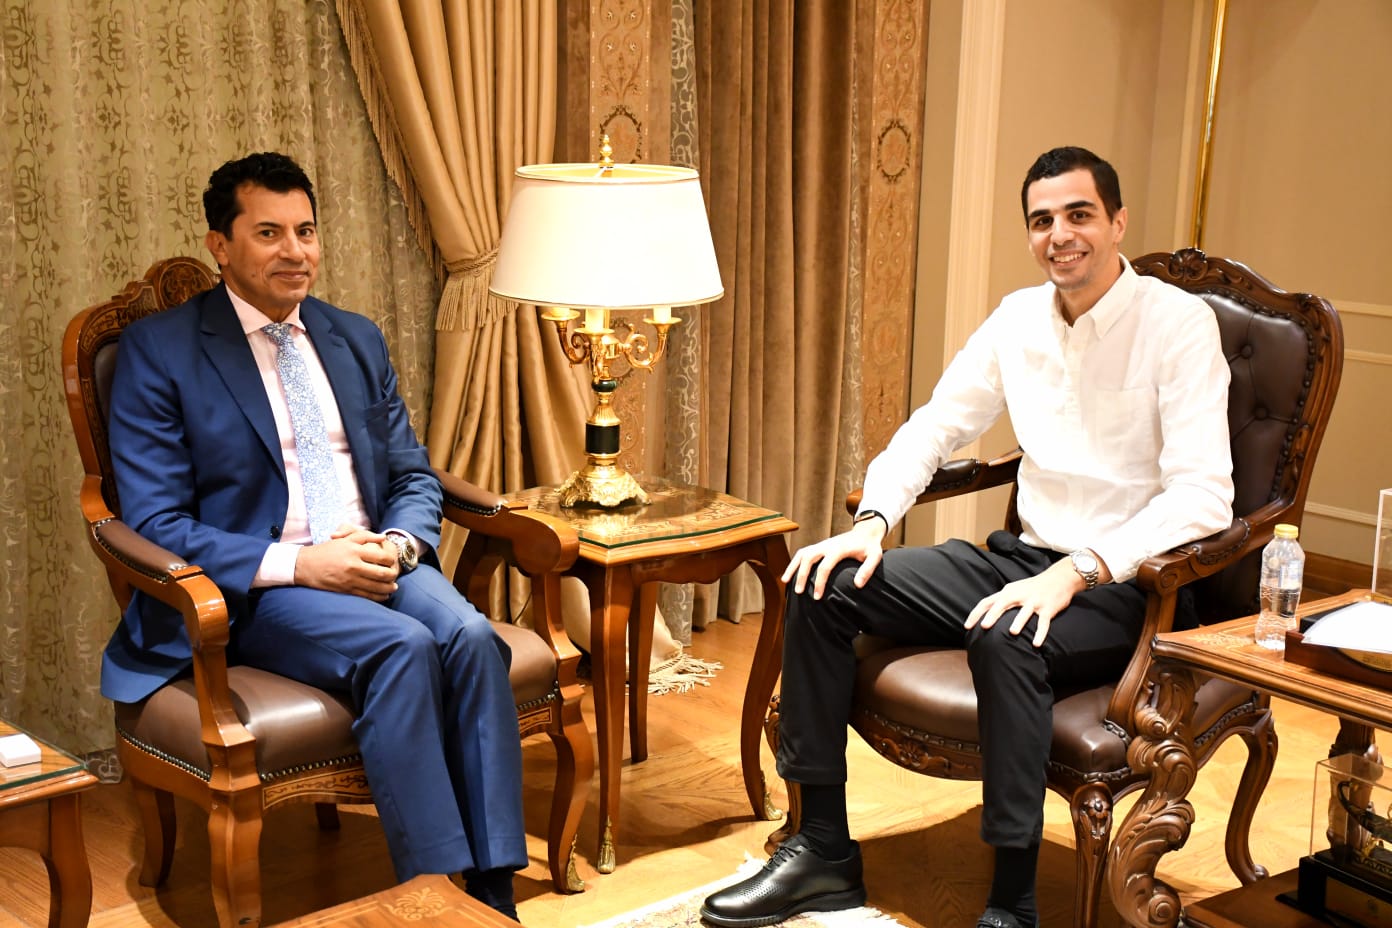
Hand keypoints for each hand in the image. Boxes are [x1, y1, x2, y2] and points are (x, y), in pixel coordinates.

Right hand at [294, 525, 399, 600]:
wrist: (305, 565)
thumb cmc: (327, 550)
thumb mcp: (345, 539)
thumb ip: (365, 536)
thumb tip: (383, 537)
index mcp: (355, 551)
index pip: (381, 556)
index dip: (391, 560)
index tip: (392, 561)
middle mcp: (354, 565)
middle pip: (382, 573)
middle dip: (393, 575)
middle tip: (396, 574)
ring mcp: (350, 579)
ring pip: (376, 586)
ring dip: (388, 587)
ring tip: (393, 587)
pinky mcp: (346, 590)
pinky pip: (367, 596)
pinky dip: (378, 597)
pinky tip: (384, 595)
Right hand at [782, 518, 886, 599]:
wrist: (865, 532)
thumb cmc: (869, 547)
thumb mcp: (875, 557)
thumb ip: (867, 570)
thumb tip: (857, 585)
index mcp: (839, 549)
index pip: (825, 566)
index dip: (819, 582)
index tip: (817, 597)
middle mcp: (827, 545)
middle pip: (808, 558)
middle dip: (801, 575)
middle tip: (798, 592)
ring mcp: (821, 544)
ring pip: (802, 553)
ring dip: (792, 567)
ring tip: (785, 581)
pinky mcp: (819, 546)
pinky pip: (803, 553)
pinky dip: (795, 562)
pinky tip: (790, 573)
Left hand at [964, 556, 1086, 646]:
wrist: (1059, 578)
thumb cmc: (1033, 587)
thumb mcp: (1015, 589)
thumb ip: (1002, 600)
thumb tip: (985, 615)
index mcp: (1008, 592)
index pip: (987, 602)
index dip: (976, 613)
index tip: (967, 626)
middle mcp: (1019, 595)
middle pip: (1003, 604)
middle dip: (993, 615)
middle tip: (984, 627)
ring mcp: (1034, 601)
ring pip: (1025, 612)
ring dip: (1019, 622)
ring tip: (1012, 633)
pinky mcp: (1048, 608)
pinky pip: (1043, 623)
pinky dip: (1040, 633)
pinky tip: (1035, 644)